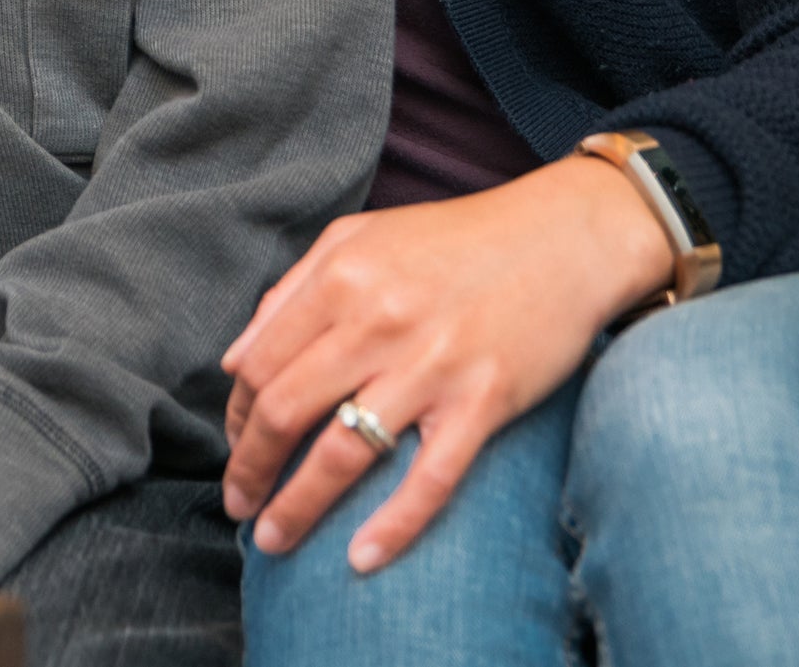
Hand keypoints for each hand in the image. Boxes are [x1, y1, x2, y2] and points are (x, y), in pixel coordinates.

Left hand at [217, 157, 673, 572]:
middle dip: (250, 468)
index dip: (236, 416)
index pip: (260, 364)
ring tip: (273, 539)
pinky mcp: (483, 402)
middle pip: (285, 411)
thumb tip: (236, 361)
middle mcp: (378, 320)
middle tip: (238, 503)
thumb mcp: (358, 240)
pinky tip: (361, 559)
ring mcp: (432, 365)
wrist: (563, 238)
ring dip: (297, 506)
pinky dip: (394, 526)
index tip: (235, 445)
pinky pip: (430, 478)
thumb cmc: (454, 241)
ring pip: (342, 452)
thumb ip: (291, 293)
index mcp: (341, 276)